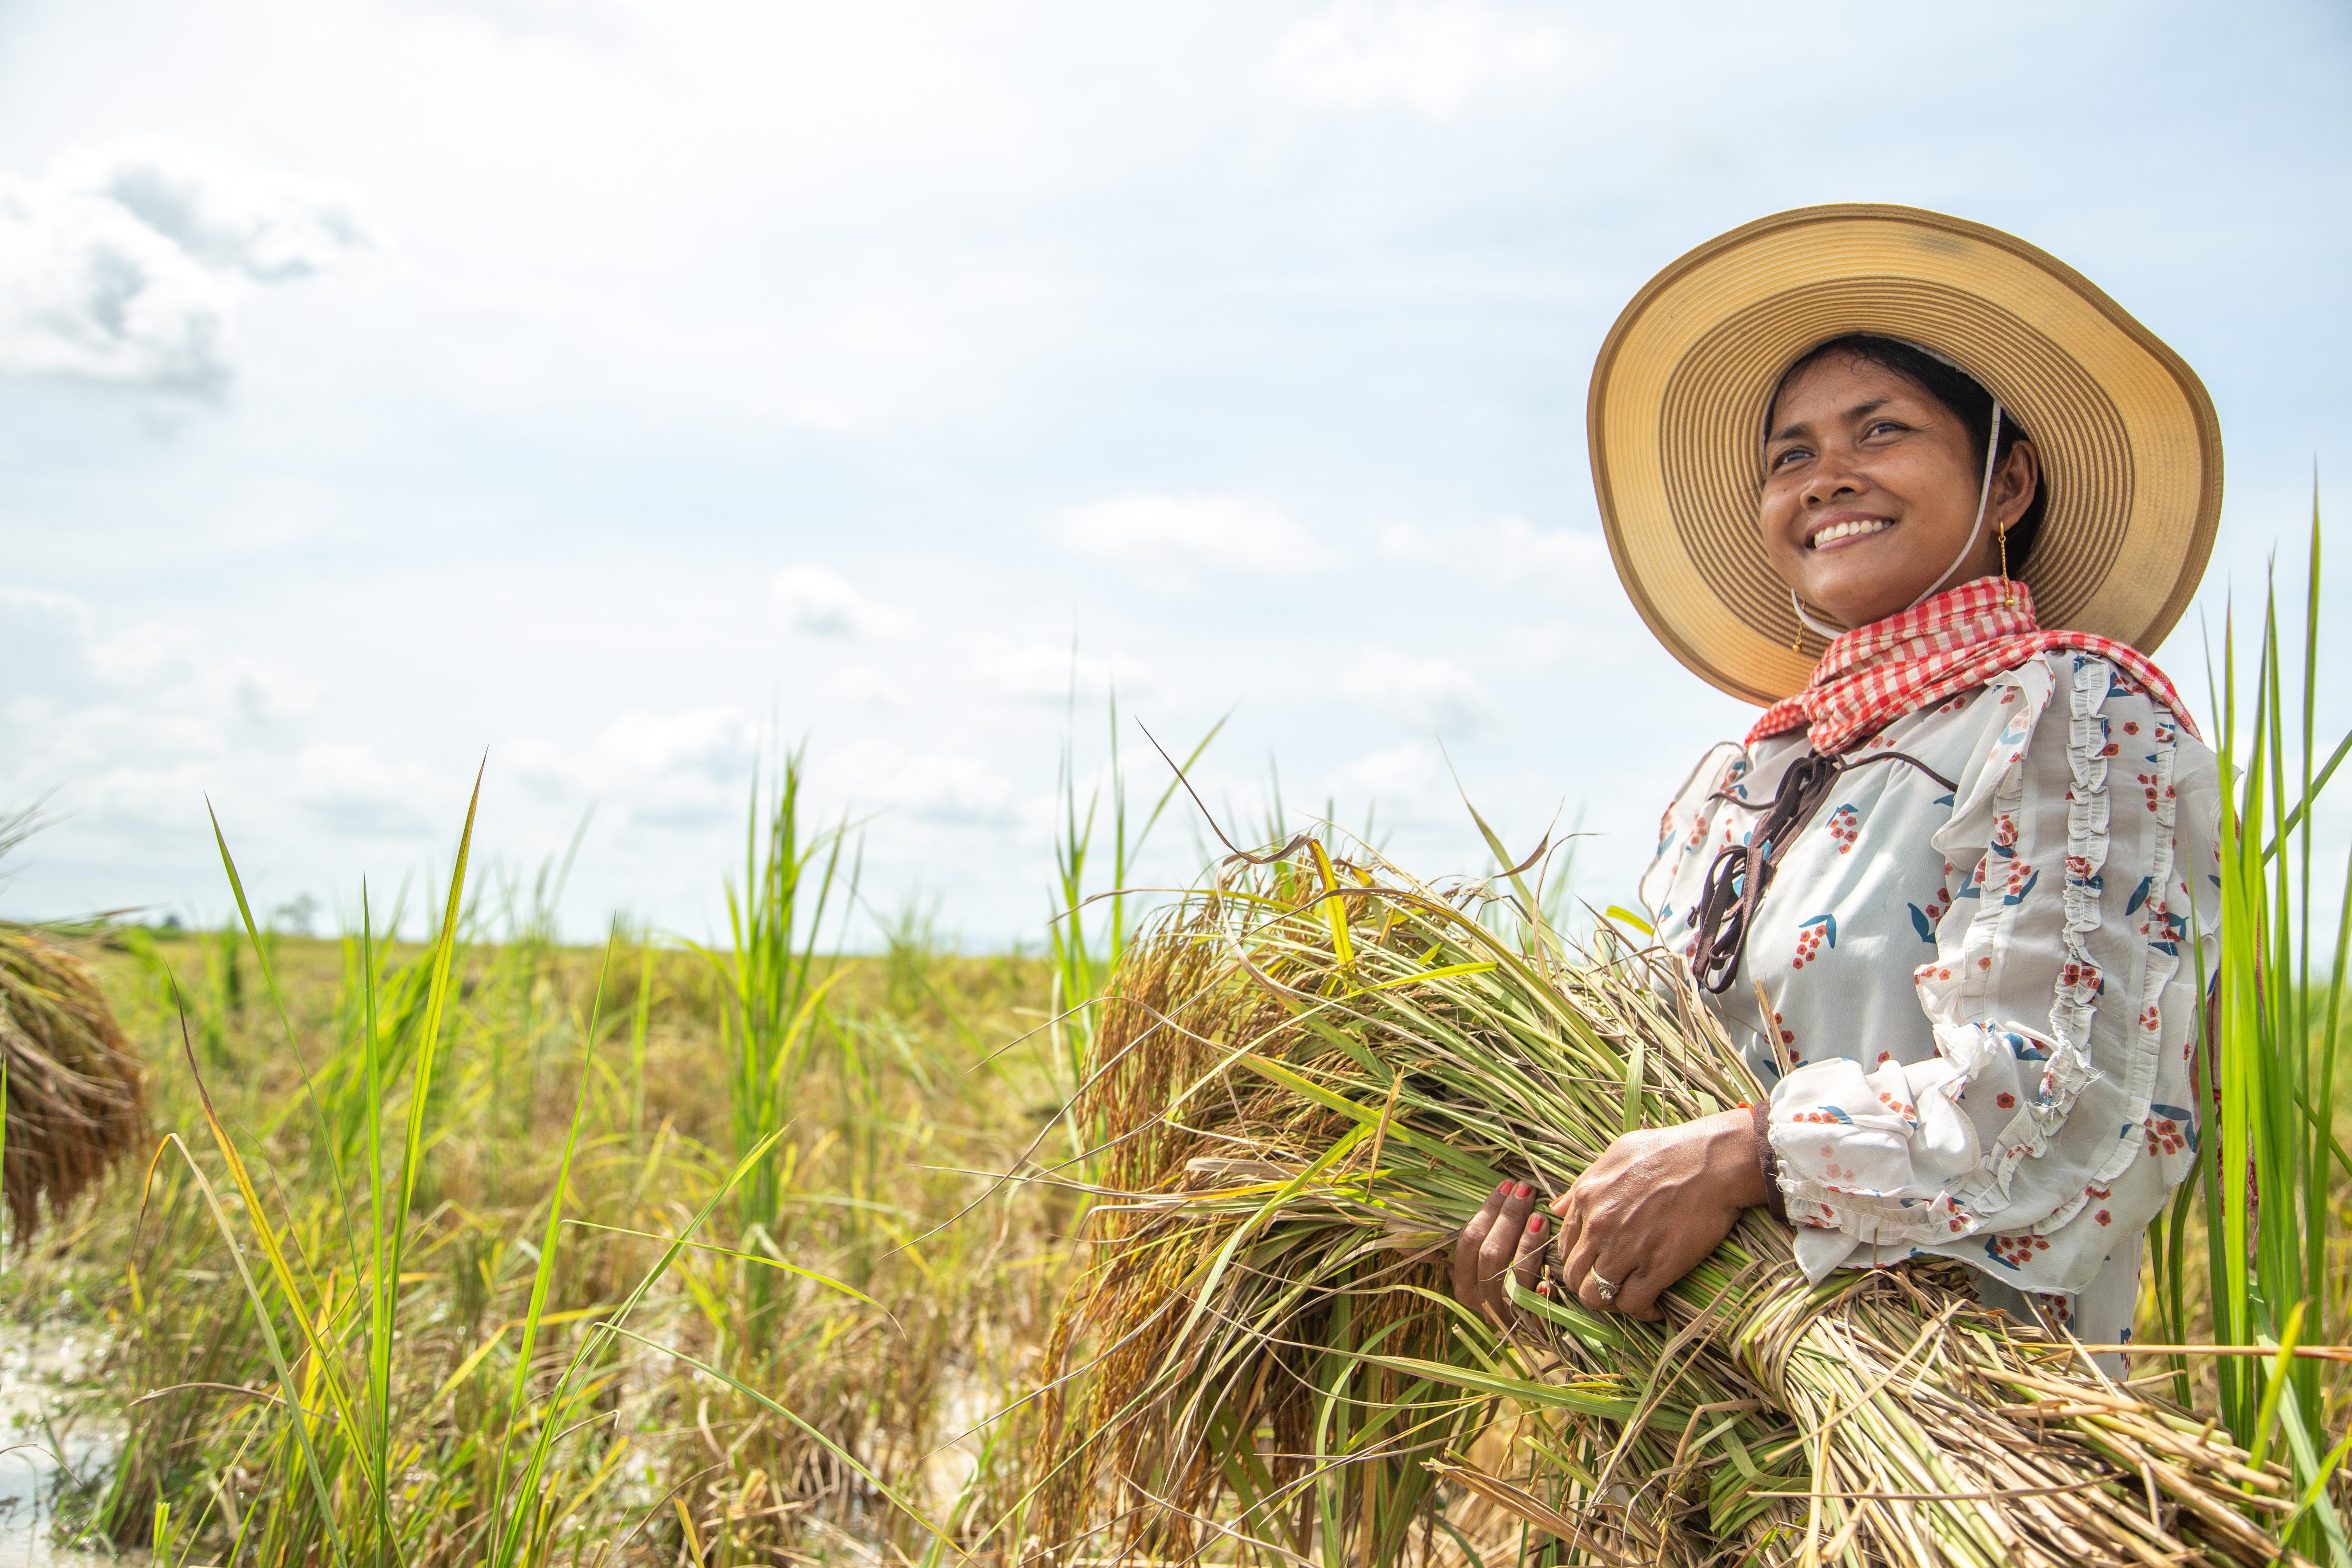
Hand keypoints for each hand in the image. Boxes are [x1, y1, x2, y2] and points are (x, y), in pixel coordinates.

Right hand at [1450, 1180, 1553, 1324]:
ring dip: (1526, 1246)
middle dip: (1508, 1218)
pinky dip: (1540, 1295)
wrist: (1531, 1335)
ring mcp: (1504, 1315)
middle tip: (1526, 1190)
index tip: (1507, 1185)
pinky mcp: (1529, 1329)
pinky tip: (1550, 1281)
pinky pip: (1534, 1310)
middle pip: (1490, 1254)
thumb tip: (1486, 1203)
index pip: (1470, 1240)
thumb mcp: (1487, 1266)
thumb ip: (1484, 1240)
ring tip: (1540, 1218)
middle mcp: (1480, 1300)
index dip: (1488, 1211)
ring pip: (1511, 1278)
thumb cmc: (1507, 1285)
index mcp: (1464, 1283)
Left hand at [1551, 1108, 1769, 1320]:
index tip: (1595, 1266)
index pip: (1564, 1246)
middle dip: (1588, 1287)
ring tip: (1629, 1299)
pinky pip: (1634, 1304)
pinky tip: (1654, 1308)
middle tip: (1610, 1288)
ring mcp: (1627, 1248)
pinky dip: (1642, 1312)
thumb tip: (1555, 1208)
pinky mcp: (1657, 1267)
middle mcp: (1599, 1226)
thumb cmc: (1669, 1151)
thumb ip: (1583, 1183)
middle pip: (1574, 1276)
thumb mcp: (1616, 1155)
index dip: (1578, 1261)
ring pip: (1597, 1296)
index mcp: (1587, 1198)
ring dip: (1611, 1304)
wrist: (1713, 1160)